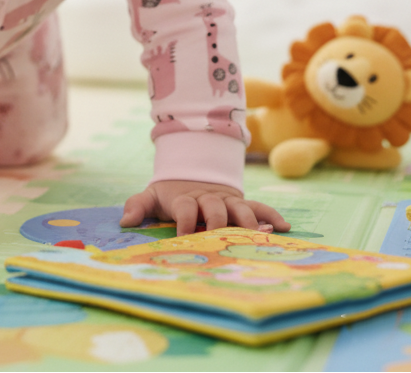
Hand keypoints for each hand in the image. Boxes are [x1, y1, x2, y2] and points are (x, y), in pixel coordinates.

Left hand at [121, 181, 290, 236]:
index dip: (184, 220)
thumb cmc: (170, 194)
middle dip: (218, 221)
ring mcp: (227, 200)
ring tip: (259, 235)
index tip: (184, 236)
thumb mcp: (152, 196)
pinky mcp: (242, 203)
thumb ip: (138, 205)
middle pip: (215, 207)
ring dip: (248, 220)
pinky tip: (285, 227)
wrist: (191, 173)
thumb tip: (124, 222)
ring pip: (239, 207)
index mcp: (185, 198)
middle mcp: (208, 198)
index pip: (185, 207)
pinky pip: (259, 207)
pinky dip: (272, 215)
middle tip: (222, 236)